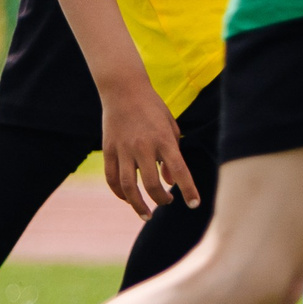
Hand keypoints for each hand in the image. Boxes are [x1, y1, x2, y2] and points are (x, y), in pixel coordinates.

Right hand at [99, 82, 198, 217]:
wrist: (124, 89)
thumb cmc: (153, 108)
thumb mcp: (170, 127)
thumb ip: (172, 156)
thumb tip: (169, 182)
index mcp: (163, 139)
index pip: (180, 170)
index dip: (188, 190)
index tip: (194, 204)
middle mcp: (143, 146)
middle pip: (151, 184)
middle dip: (161, 200)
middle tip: (167, 202)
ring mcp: (123, 148)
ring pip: (128, 187)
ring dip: (138, 205)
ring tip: (146, 214)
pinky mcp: (108, 149)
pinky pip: (112, 178)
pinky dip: (119, 193)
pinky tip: (127, 198)